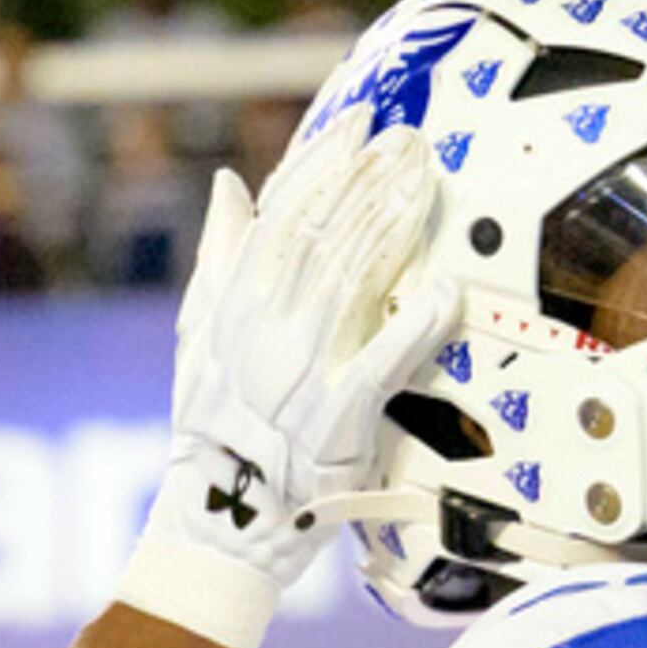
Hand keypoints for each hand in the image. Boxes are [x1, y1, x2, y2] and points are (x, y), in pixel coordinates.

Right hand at [118, 114, 455, 647]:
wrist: (217, 524)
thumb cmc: (212, 429)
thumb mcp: (199, 338)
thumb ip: (220, 258)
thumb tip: (232, 184)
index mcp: (231, 306)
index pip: (280, 217)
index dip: (321, 165)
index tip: (359, 123)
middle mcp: (262, 332)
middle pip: (320, 239)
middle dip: (367, 183)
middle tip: (412, 139)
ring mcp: (299, 375)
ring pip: (350, 285)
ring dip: (393, 230)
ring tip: (429, 184)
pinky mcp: (338, 422)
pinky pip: (379, 367)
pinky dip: (412, 329)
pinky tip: (447, 293)